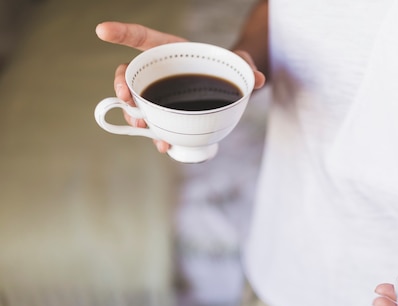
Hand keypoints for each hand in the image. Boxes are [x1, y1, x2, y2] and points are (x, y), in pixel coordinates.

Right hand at [95, 22, 265, 152]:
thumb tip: (258, 78)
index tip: (102, 30)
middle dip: (121, 86)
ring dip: (135, 116)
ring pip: (138, 103)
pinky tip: (163, 145)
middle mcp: (161, 71)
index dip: (121, 32)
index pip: (142, 37)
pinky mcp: (169, 112)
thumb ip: (246, 66)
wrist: (231, 85)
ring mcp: (161, 93)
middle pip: (130, 74)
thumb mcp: (238, 63)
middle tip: (126, 98)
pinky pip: (156, 123)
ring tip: (143, 127)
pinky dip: (156, 135)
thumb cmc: (229, 66)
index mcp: (171, 49)